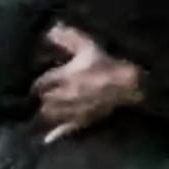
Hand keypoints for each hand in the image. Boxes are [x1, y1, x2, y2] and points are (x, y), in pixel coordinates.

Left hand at [32, 24, 140, 142]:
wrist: (132, 85)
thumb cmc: (109, 63)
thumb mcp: (88, 46)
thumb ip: (68, 37)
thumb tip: (51, 29)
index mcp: (63, 77)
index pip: (40, 84)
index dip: (37, 83)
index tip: (37, 82)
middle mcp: (64, 96)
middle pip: (42, 101)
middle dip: (40, 98)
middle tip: (38, 96)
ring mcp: (73, 111)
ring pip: (50, 116)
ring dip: (45, 113)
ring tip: (42, 112)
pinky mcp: (83, 122)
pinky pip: (66, 131)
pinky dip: (55, 135)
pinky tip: (47, 140)